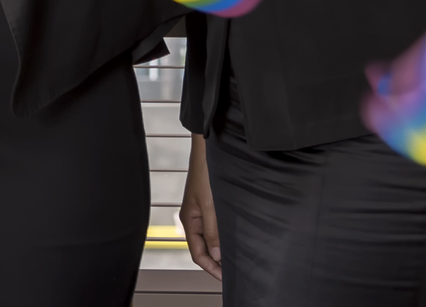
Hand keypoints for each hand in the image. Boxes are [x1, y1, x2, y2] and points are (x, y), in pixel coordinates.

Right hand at [180, 133, 222, 280]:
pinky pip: (216, 226)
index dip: (211, 268)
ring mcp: (203, 210)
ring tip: (235, 259)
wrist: (209, 147)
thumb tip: (217, 255)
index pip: (197, 253)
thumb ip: (212, 231)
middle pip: (203, 247)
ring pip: (211, 237)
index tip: (225, 277)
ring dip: (221, 249)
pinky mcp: (211, 203)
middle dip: (216, 262)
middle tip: (232, 272)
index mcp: (189, 219)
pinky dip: (224, 236)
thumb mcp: (211, 205)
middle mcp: (194, 217)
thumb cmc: (206, 171)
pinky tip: (234, 238)